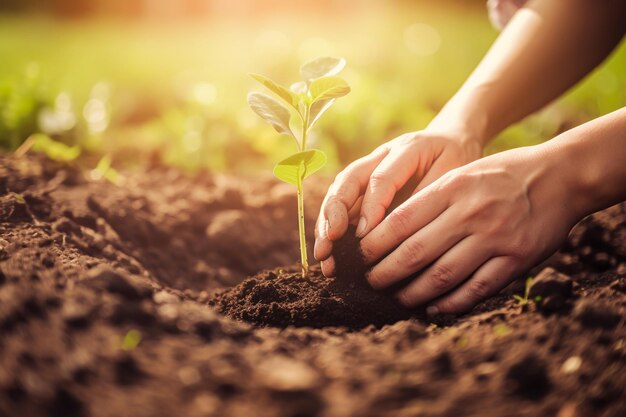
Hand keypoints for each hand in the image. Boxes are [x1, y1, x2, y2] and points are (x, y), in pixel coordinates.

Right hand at [314, 130, 482, 276]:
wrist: (453, 140)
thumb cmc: (456, 160)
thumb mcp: (454, 173)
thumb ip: (428, 196)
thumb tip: (401, 230)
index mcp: (405, 150)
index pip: (380, 179)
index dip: (370, 209)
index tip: (363, 237)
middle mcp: (378, 157)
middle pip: (347, 182)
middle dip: (333, 215)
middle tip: (328, 245)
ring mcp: (367, 171)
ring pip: (338, 194)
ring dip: (326, 226)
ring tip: (324, 257)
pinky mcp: (363, 187)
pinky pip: (342, 206)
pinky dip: (332, 230)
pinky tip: (329, 256)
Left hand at [360, 144, 582, 313]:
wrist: (559, 177)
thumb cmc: (502, 175)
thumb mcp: (463, 174)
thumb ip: (430, 198)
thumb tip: (388, 229)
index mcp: (453, 187)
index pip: (400, 220)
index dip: (374, 243)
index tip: (361, 255)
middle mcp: (471, 213)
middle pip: (414, 252)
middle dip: (385, 273)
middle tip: (371, 281)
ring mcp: (495, 237)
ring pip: (442, 275)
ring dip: (413, 292)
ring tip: (398, 297)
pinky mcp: (517, 259)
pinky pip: (477, 288)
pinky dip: (451, 302)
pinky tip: (434, 307)